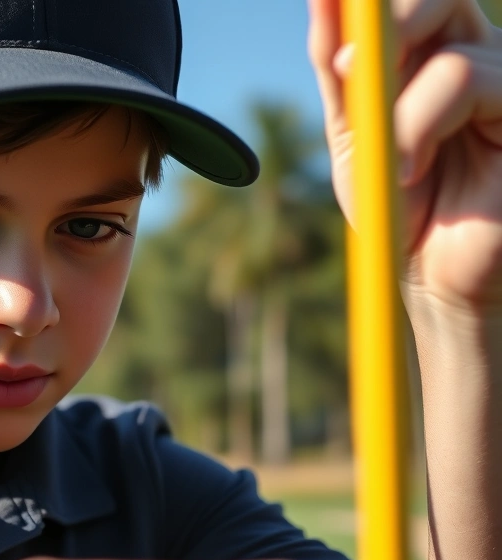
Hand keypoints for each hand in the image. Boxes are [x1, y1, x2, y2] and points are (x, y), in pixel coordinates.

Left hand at [309, 0, 501, 312]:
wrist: (432, 275)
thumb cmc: (397, 204)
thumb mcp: (355, 129)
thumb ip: (340, 68)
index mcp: (439, 51)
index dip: (367, 5)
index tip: (332, 22)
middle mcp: (483, 55)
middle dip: (388, 27)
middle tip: (347, 71)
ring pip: (450, 57)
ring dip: (400, 114)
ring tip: (395, 165)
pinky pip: (470, 80)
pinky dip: (421, 125)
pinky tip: (410, 169)